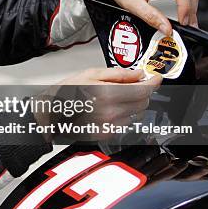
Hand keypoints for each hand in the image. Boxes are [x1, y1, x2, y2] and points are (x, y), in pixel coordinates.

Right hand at [34, 68, 161, 141]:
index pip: (143, 90)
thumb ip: (118, 74)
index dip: (153, 82)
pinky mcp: (107, 134)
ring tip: (116, 96)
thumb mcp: (91, 74)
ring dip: (133, 104)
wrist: (50, 113)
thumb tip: (139, 74)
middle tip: (133, 84)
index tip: (156, 77)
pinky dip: (123, 114)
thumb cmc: (66, 92)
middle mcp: (111, 113)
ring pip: (136, 114)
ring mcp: (110, 126)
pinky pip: (125, 123)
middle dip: (142, 92)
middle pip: (143, 103)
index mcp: (107, 95)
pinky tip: (109, 107)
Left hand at [95, 0, 198, 35]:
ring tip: (187, 22)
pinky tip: (182, 14)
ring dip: (190, 6)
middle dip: (190, 9)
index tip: (183, 21)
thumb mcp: (131, 3)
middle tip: (189, 26)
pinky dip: (185, 2)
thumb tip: (167, 29)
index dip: (185, 6)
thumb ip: (150, 17)